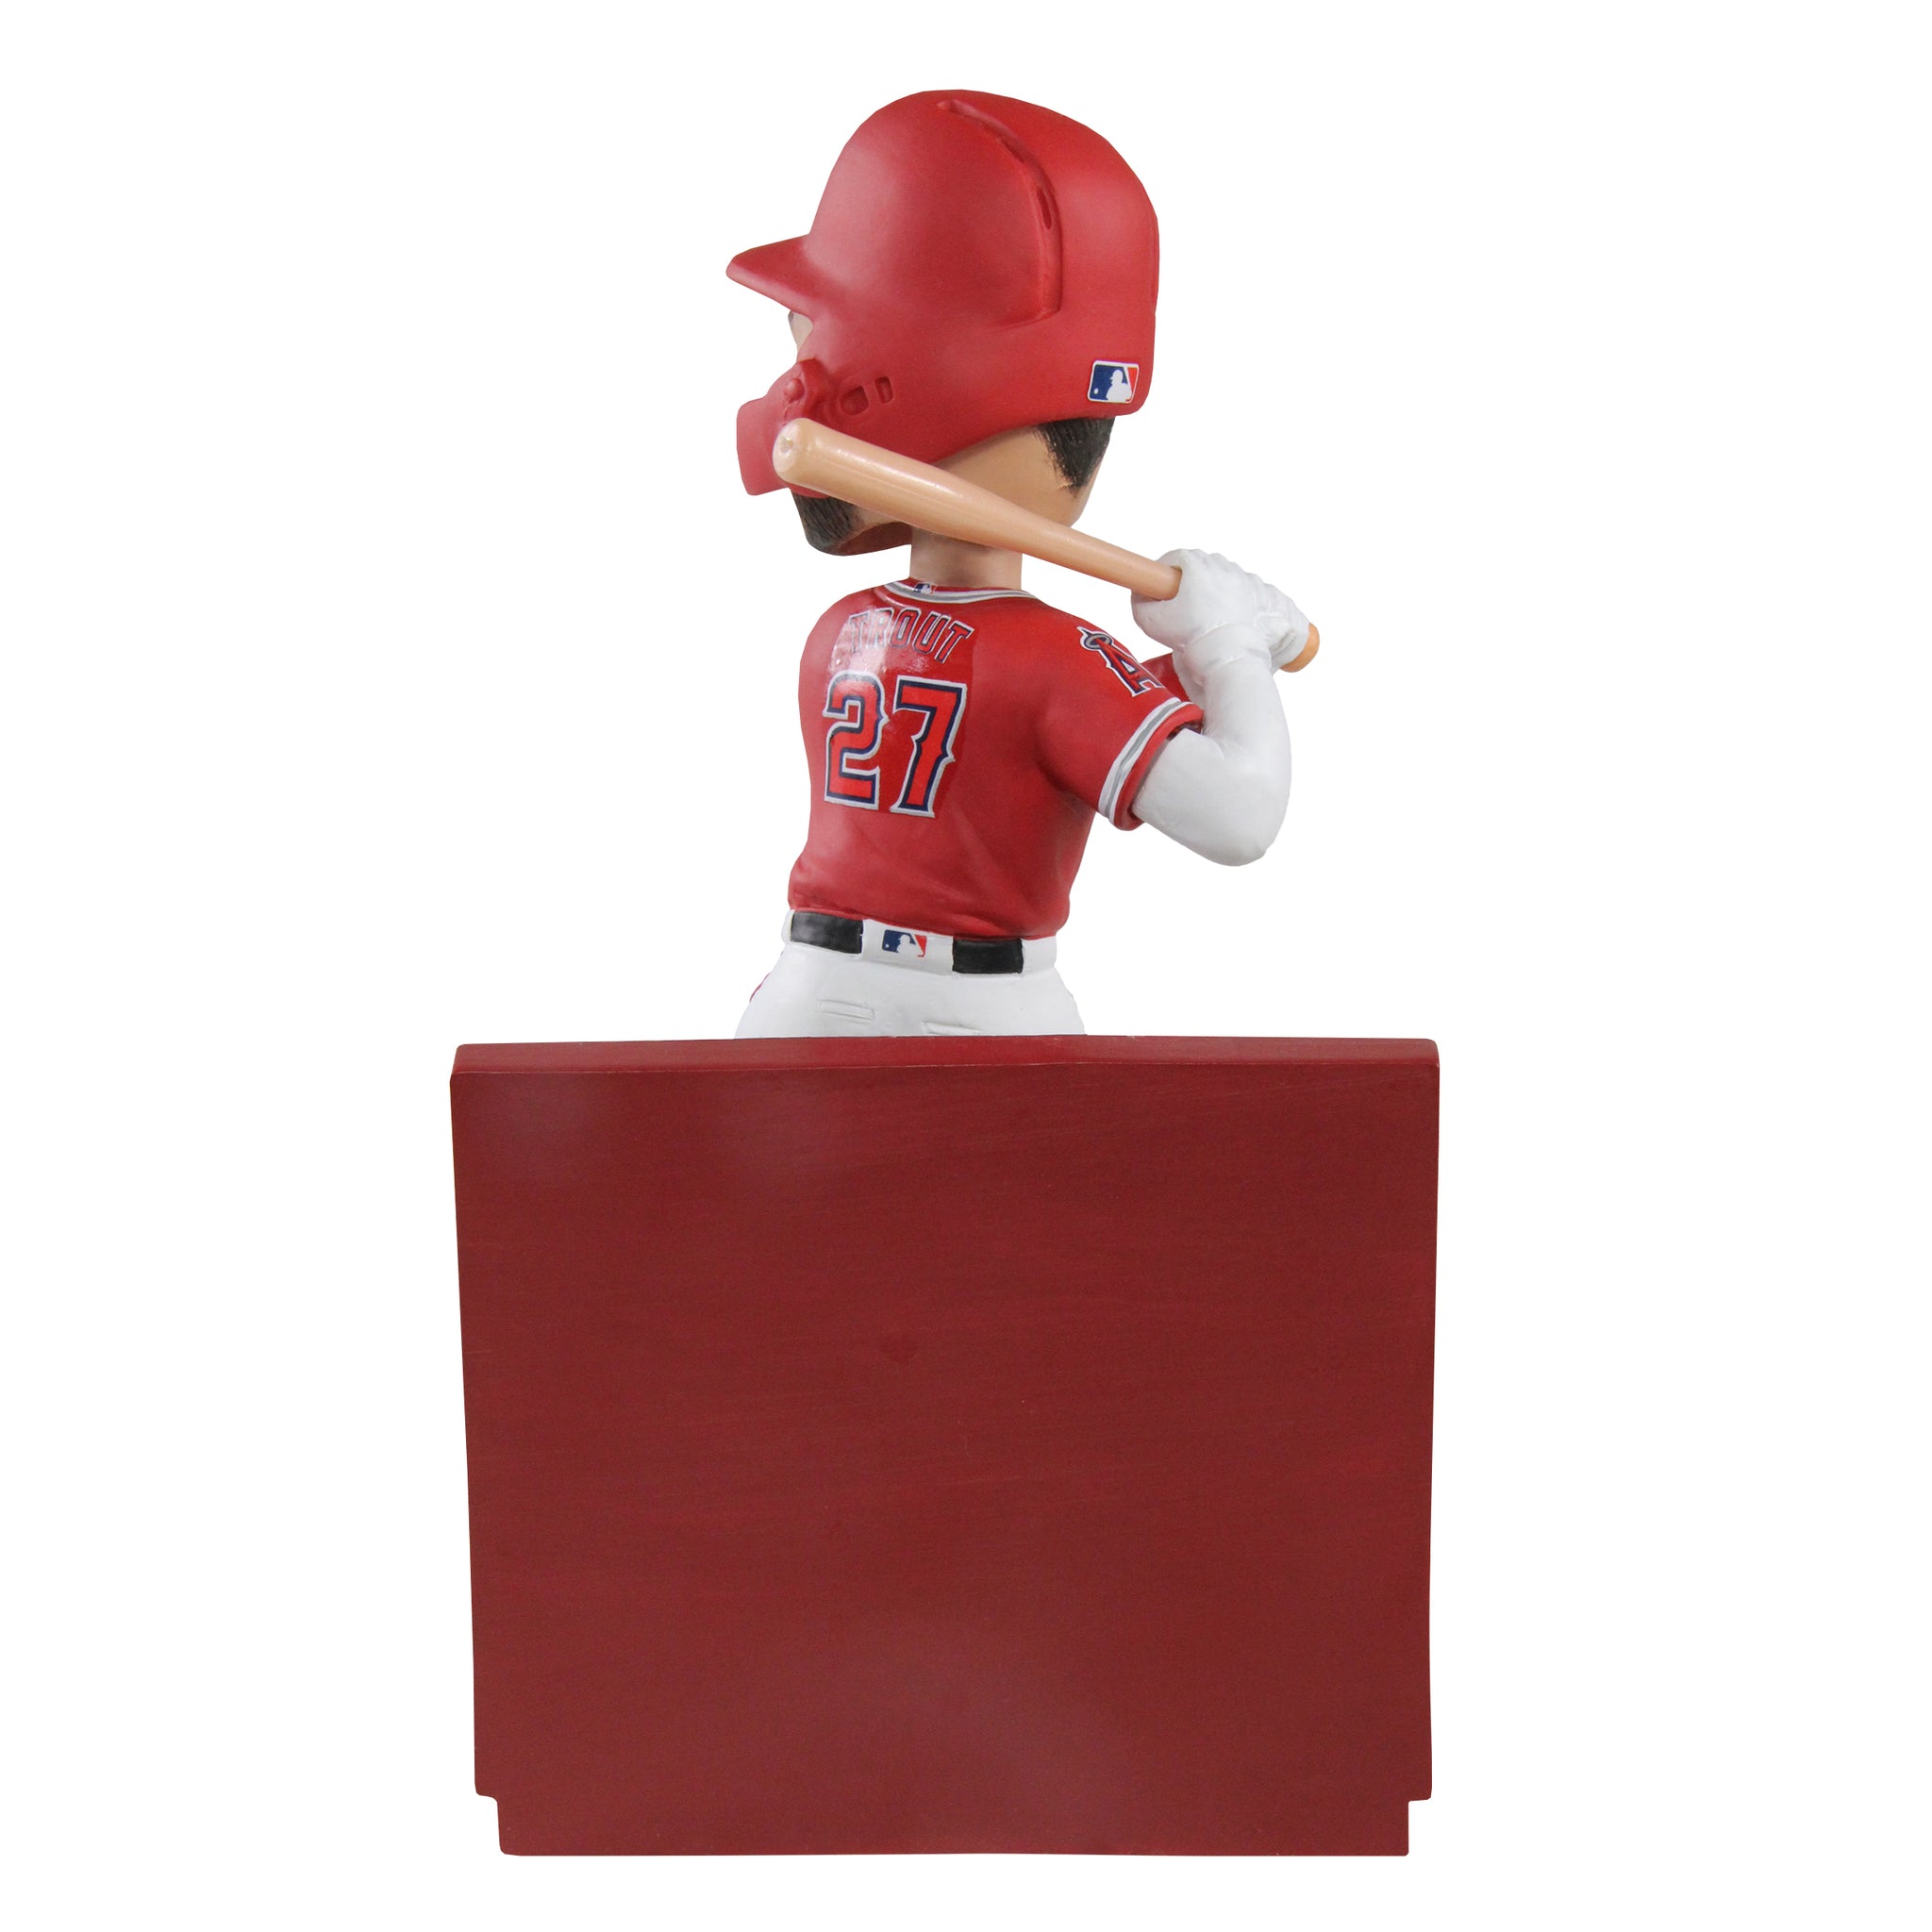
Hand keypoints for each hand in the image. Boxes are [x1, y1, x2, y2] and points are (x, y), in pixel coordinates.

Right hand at [1131, 549, 1310, 677]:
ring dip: (1215, 590)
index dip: (1165, 572)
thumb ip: (1139, 603)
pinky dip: (1237, 599)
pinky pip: (1247, 589)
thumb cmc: (1194, 638)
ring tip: (1208, 615)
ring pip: (1225, 576)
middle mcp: (1224, 566)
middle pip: (1202, 564)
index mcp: (1197, 565)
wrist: (1230, 657)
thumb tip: (1139, 595)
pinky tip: (1229, 618)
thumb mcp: (1152, 622)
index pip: (1175, 558)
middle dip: (1190, 580)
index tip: (1161, 587)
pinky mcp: (1263, 593)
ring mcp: (1246, 578)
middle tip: (1183, 605)